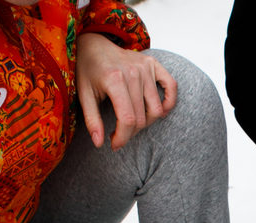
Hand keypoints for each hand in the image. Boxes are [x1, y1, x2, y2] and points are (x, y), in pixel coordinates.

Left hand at [75, 33, 176, 150]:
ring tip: (132, 122)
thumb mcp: (84, 94)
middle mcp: (133, 73)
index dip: (122, 138)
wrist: (94, 44)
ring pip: (156, 109)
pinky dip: (169, 102)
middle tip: (119, 133)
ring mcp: (145, 67)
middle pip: (142, 118)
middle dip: (130, 133)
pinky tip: (158, 111)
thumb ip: (92, 120)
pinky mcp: (153, 64)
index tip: (115, 144)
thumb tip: (99, 144)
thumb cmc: (88, 70)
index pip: (127, 119)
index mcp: (114, 80)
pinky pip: (171, 87)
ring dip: (146, 122)